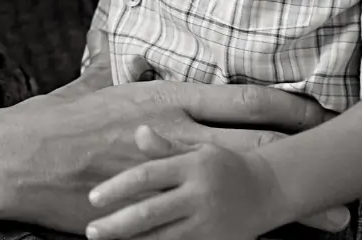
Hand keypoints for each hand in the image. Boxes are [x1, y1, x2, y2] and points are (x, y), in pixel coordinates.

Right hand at [0, 79, 349, 234]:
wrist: (17, 159)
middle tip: (350, 167)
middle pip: (260, 142)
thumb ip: (114, 78)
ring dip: (292, 203)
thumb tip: (125, 67)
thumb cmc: (51, 124)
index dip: (291, 104)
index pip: (245, 98)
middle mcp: (177, 132)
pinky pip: (209, 219)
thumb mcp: (89, 91)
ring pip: (245, 186)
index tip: (321, 110)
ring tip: (336, 219)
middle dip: (308, 154)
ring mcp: (171, 173)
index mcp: (168, 99)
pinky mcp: (155, 208)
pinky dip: (242, 229)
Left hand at [86, 126, 292, 239]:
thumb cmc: (222, 165)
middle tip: (92, 231)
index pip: (147, 176)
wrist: (269, 189)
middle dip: (118, 225)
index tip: (92, 198)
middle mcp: (199, 196)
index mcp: (191, 167)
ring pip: (165, 237)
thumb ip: (165, 146)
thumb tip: (138, 131)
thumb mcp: (197, 148)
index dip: (117, 187)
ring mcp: (209, 223)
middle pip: (151, 212)